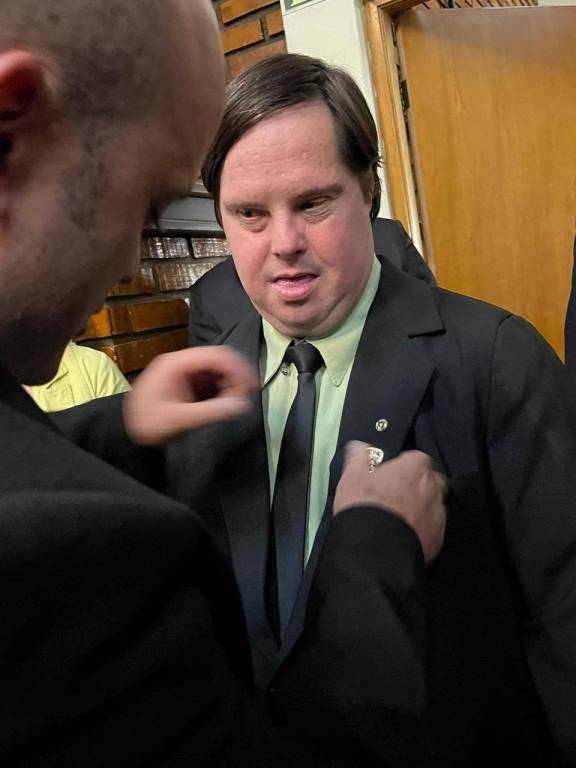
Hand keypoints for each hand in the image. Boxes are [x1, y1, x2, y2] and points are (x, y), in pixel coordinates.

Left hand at [124, 346, 258, 445]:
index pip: (214, 355)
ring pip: (218, 369)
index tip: (251, 385)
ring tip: (239, 401)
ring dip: (232, 382)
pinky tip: (229, 403)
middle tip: (248, 395)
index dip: (237, 367)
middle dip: (237, 375)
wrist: (125, 432)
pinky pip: (213, 380)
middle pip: (219, 359)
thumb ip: (209, 412)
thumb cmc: (146, 424)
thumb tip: (242, 405)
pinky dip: (224, 389)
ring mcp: (185, 372)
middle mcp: (182, 363)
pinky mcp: (189, 383)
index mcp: (175, 364)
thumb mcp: (176, 420)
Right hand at [334, 442, 446, 562]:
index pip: (417, 458)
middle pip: (432, 480)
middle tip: (400, 494)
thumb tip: (358, 446)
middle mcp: (432, 487)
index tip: (394, 474)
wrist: (377, 549)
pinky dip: (425, 528)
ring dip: (424, 506)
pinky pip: (435, 527)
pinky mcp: (439, 538)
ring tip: (404, 516)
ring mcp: (439, 514)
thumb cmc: (365, 506)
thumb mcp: (352, 478)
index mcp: (414, 468)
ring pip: (435, 504)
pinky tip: (409, 534)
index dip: (406, 466)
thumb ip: (358, 458)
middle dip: (420, 484)